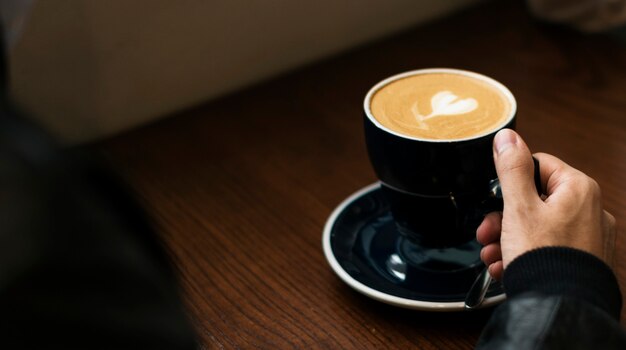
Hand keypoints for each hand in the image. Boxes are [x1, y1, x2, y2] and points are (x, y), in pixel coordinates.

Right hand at [476, 129, 615, 279]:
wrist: (561, 307)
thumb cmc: (545, 258)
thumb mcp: (519, 207)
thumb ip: (512, 169)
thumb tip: (508, 136)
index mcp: (578, 189)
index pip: (538, 166)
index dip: (510, 183)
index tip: (495, 199)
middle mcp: (589, 210)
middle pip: (534, 200)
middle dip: (502, 218)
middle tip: (486, 233)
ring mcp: (588, 237)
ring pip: (537, 226)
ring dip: (507, 238)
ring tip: (492, 254)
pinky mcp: (582, 259)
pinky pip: (547, 246)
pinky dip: (523, 253)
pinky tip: (505, 266)